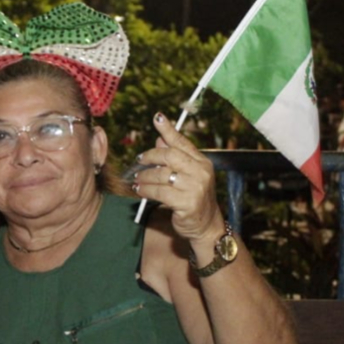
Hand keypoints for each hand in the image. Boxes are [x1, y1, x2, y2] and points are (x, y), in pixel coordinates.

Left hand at [132, 112, 222, 241]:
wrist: (206, 226)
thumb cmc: (194, 198)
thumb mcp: (187, 176)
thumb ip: (175, 158)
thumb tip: (159, 141)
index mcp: (202, 162)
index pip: (182, 142)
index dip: (168, 130)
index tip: (157, 118)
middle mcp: (201, 172)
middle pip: (170, 155)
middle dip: (150, 157)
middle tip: (139, 160)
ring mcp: (195, 188)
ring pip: (162, 174)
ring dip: (145, 176)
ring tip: (137, 179)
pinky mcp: (187, 203)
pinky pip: (160, 192)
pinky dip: (146, 190)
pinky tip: (140, 190)